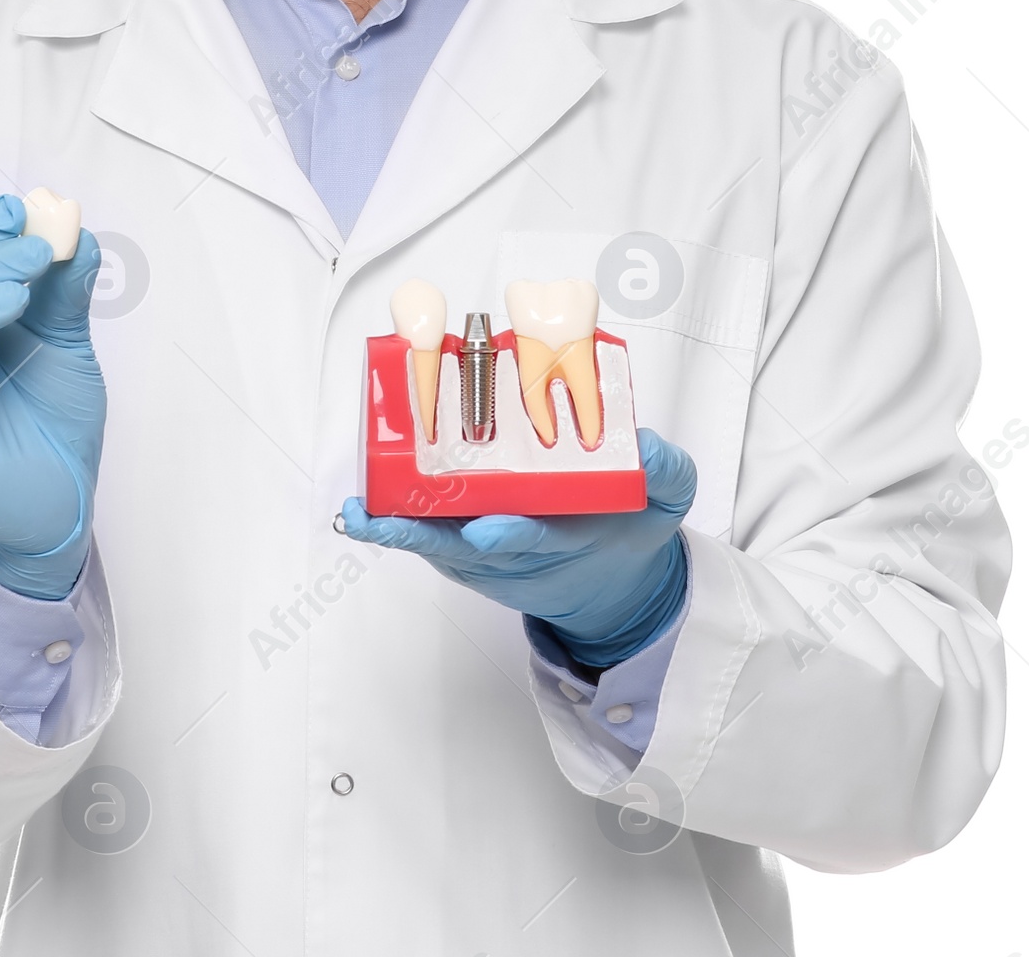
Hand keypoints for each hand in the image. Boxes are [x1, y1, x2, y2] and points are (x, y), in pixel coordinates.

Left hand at [340, 429, 695, 666]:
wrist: (613, 582)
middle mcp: (517, 551)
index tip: (486, 529)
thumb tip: (648, 445)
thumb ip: (666, 472)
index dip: (510, 535)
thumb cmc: (629, 529)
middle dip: (427, 533)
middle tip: (388, 516)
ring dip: (397, 529)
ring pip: (437, 544)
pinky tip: (364, 509)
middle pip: (465, 547)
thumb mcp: (666, 501)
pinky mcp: (467, 551)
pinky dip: (396, 525)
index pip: (534, 540)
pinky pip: (428, 538)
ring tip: (361, 512)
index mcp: (566, 539)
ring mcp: (487, 555)